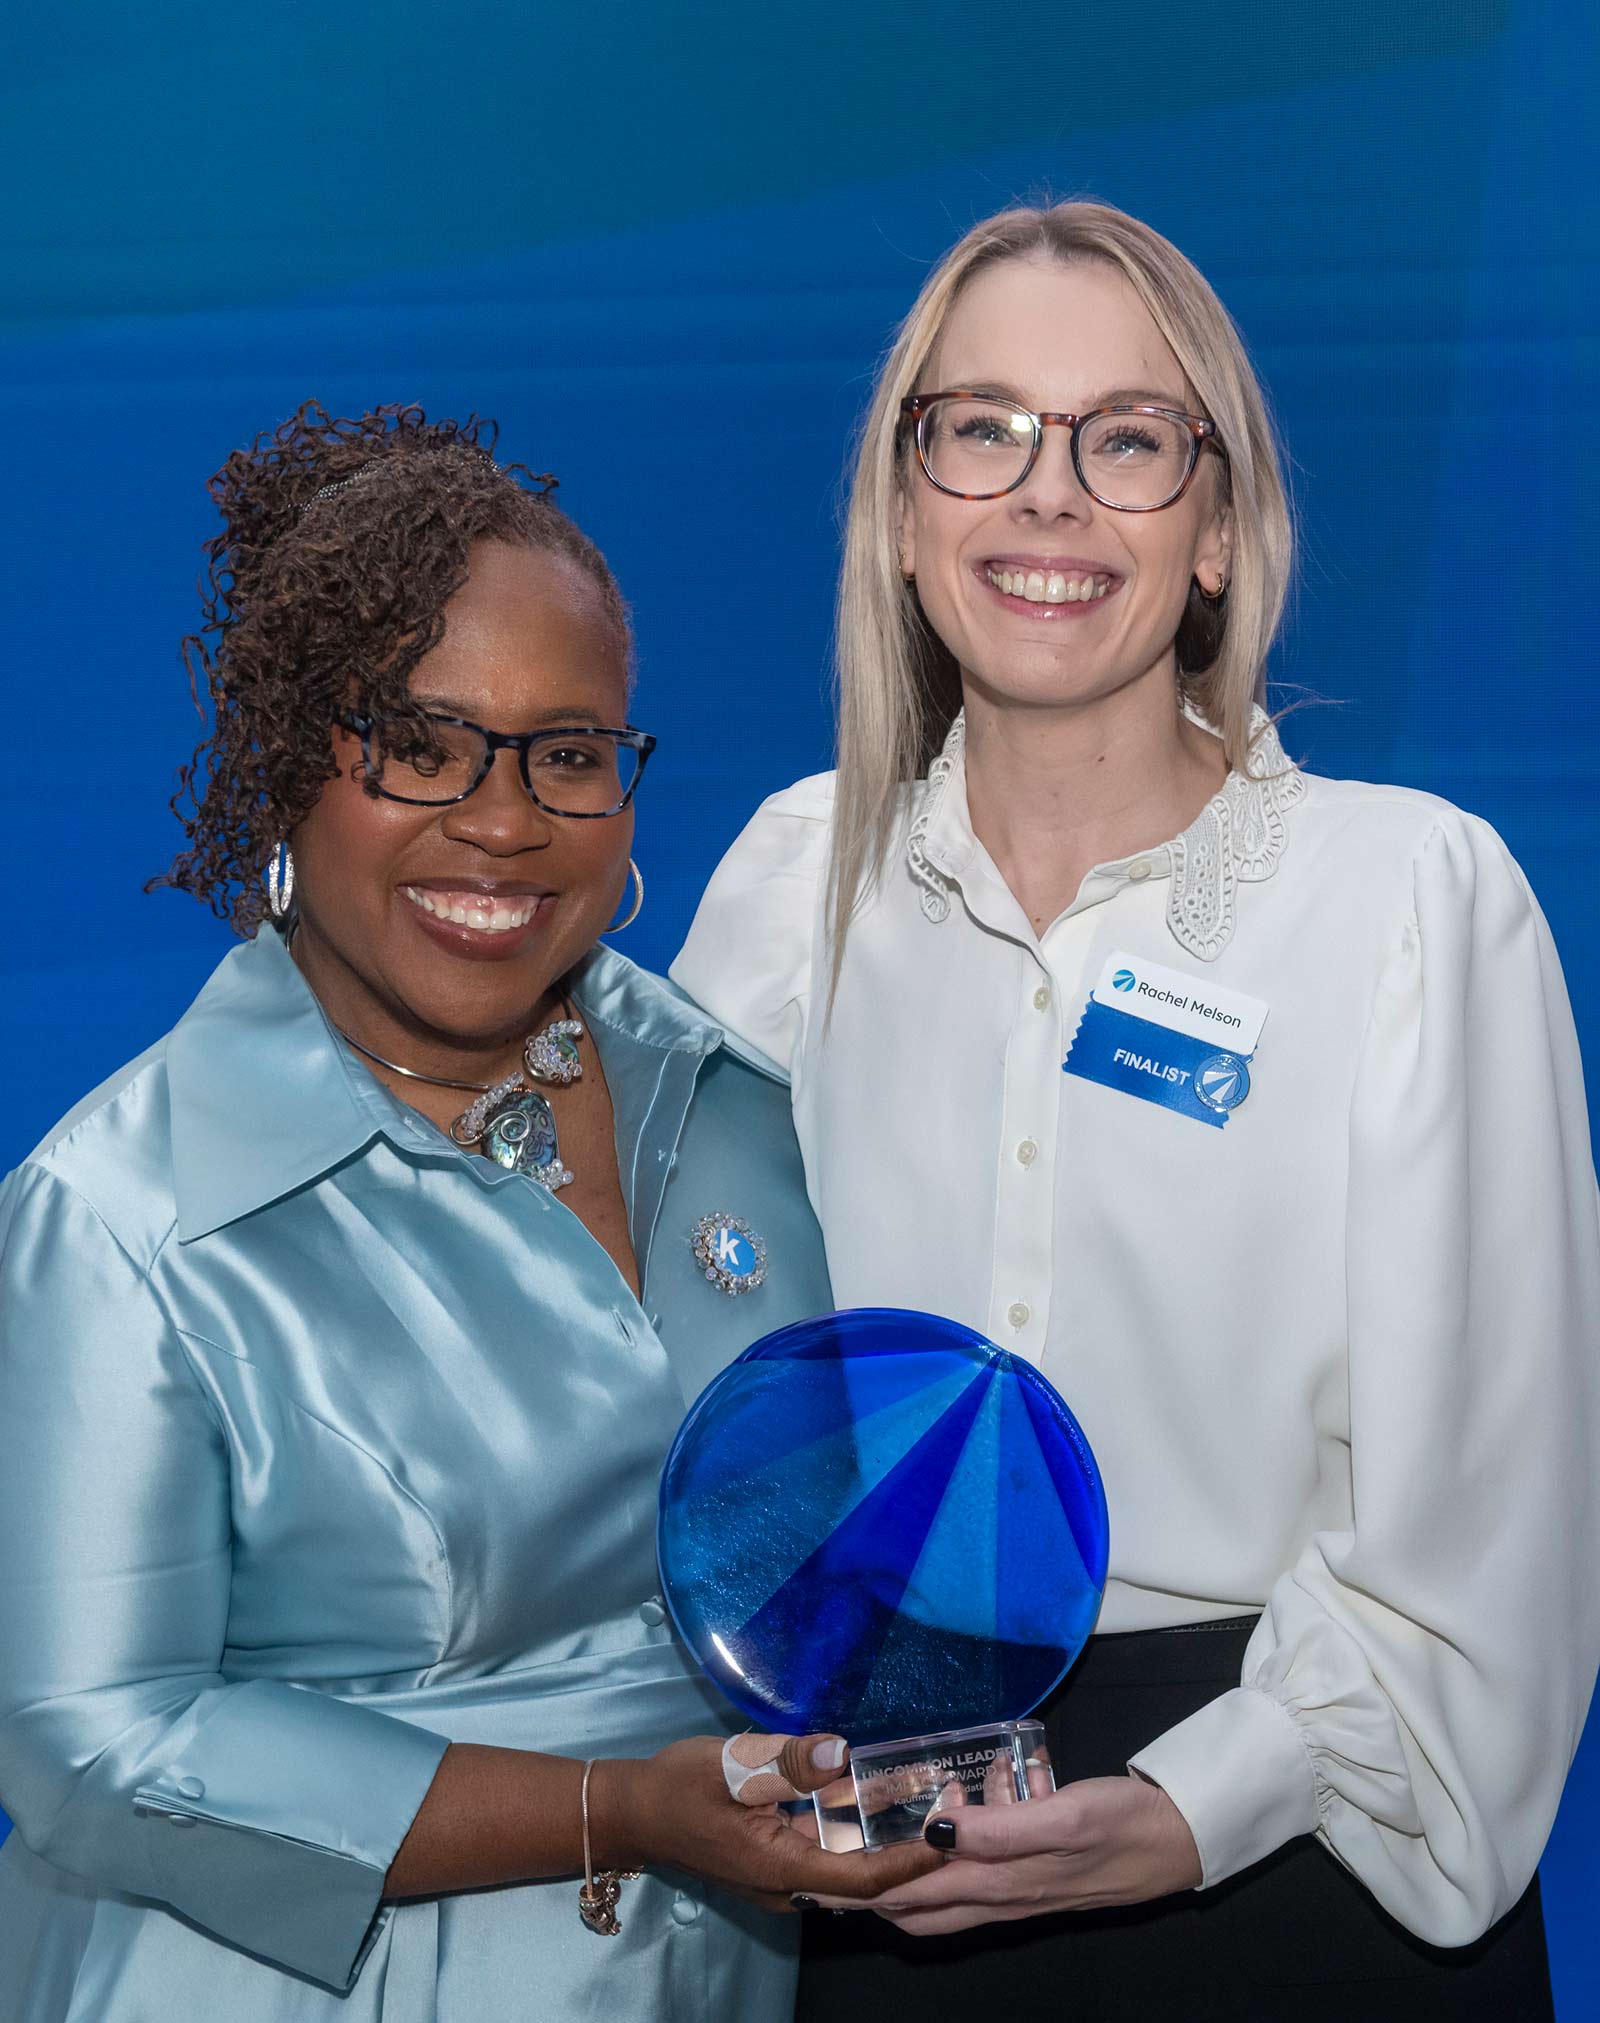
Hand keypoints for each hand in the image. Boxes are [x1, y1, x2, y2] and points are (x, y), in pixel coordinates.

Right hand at [591, 1734, 942, 1911]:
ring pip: (847, 1864)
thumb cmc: (679, 1788)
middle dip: (908, 1850)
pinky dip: (856, 1829)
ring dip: (884, 1836)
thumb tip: (839, 1752)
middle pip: (863, 1879)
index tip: (948, 1838)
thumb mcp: (731, 1764)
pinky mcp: (777, 1860)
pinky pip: (827, 1851)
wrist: (634, 1812)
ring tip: (928, 1797)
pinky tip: (877, 1794)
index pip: (862, 1879)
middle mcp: (789, 1886)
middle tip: (952, 1811)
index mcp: (781, 1869)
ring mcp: (783, 1877)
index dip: (909, 1863)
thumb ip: (786, 1762)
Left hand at [806, 1774, 1201, 1934]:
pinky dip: (961, 1839)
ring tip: (895, 1823)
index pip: (912, 1897)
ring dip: (915, 1858)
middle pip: (919, 1901)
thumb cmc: (1122, 1827)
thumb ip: (1000, 1830)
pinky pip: (982, 1860)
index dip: (863, 1888)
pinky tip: (971, 1800)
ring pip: (947, 1882)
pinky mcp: (1037, 1867)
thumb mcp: (1064, 1819)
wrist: (1181, 1839)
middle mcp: (1001, 1893)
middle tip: (833, 1851)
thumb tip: (933, 1833)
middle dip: (873, 1882)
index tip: (817, 1870)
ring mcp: (1019, 1884)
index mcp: (1000, 1884)